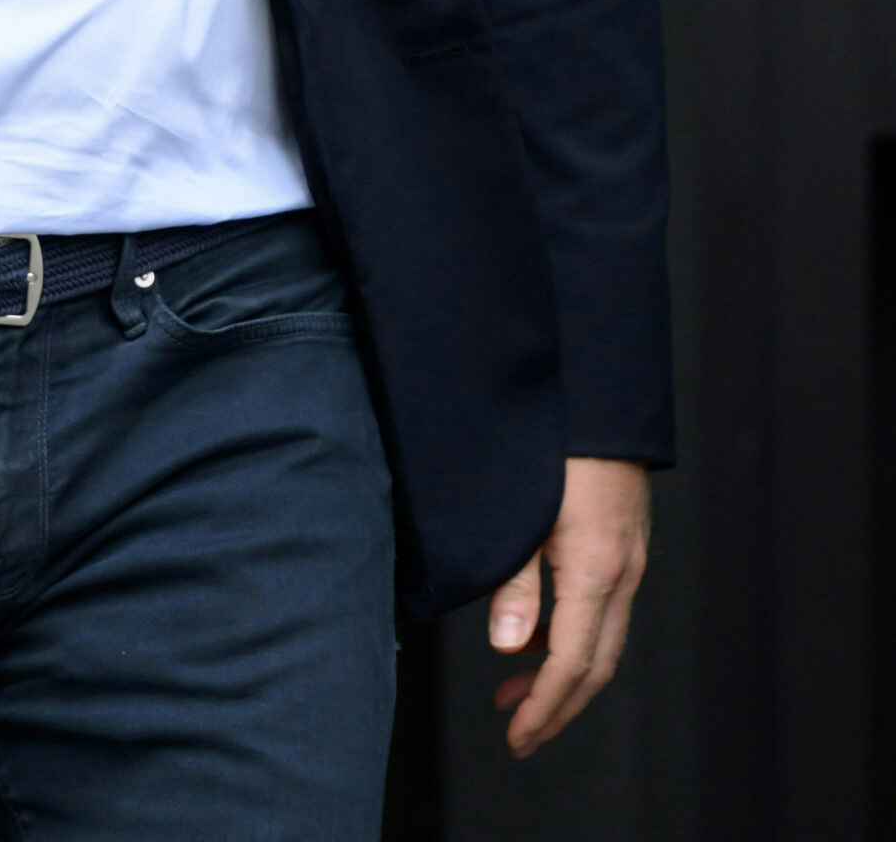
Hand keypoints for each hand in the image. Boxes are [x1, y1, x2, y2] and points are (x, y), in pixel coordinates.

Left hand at [488, 457, 649, 756]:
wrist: (603, 401)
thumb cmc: (558, 448)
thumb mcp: (526, 515)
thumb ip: (516, 582)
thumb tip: (509, 646)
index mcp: (598, 572)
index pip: (573, 663)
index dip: (544, 706)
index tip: (517, 736)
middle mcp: (624, 574)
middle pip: (596, 666)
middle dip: (557, 707)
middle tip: (519, 735)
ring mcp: (630, 561)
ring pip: (603, 642)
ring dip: (561, 675)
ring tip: (514, 692)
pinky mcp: (625, 546)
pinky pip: (604, 612)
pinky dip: (573, 638)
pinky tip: (540, 636)